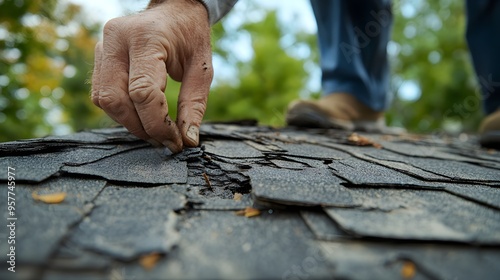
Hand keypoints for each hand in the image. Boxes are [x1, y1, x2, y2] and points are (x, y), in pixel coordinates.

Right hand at [91, 0, 212, 152]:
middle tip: (164, 140)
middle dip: (141, 127)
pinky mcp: (98, 55)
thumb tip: (188, 140)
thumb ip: (195, 105)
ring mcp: (102, 46)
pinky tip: (141, 114)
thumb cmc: (191, 37)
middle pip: (116, 100)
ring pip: (104, 100)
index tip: (175, 141)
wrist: (175, 11)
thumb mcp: (202, 69)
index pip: (142, 92)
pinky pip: (101, 94)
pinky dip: (121, 111)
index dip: (157, 124)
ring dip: (129, 122)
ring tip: (154, 129)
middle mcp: (117, 39)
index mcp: (147, 38)